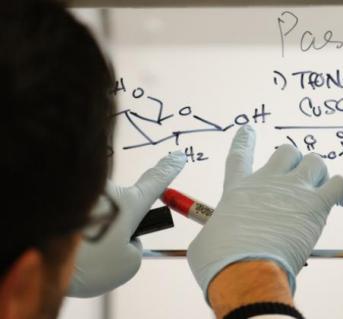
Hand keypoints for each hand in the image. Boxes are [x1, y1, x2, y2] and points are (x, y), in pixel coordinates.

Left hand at [69, 151, 185, 296]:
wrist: (40, 259)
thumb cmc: (88, 264)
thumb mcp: (126, 264)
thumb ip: (131, 248)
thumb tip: (115, 236)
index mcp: (129, 205)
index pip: (156, 182)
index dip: (169, 170)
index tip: (179, 156)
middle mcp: (107, 192)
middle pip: (118, 209)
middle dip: (113, 228)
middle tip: (99, 249)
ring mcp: (84, 193)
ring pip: (95, 215)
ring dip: (89, 234)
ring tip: (77, 254)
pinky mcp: (61, 198)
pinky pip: (76, 217)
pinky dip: (72, 233)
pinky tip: (65, 246)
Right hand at [187, 125, 342, 298]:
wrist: (244, 269)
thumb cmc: (219, 260)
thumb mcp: (205, 241)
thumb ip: (213, 231)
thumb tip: (214, 237)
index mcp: (238, 189)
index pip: (241, 155)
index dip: (245, 139)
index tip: (248, 128)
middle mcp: (267, 182)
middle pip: (286, 151)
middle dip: (293, 162)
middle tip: (294, 182)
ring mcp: (293, 190)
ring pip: (315, 161)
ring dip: (318, 173)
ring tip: (318, 192)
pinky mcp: (316, 205)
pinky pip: (341, 184)